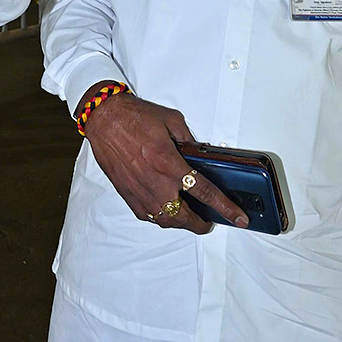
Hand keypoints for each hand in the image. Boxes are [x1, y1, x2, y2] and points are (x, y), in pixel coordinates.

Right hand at [81, 87, 248, 232]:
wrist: (104, 119)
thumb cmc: (133, 117)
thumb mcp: (172, 120)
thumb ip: (189, 140)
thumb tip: (199, 155)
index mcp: (168, 162)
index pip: (204, 192)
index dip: (225, 207)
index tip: (238, 217)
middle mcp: (155, 181)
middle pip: (185, 216)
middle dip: (201, 223)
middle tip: (209, 221)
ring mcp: (139, 190)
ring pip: (165, 220)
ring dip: (180, 222)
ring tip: (188, 218)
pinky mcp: (127, 193)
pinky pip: (147, 215)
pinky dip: (160, 217)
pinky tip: (165, 210)